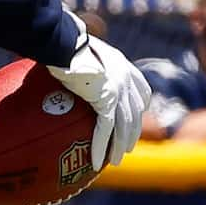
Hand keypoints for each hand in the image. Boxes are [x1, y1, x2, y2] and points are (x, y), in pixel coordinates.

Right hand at [52, 31, 152, 171]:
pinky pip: (106, 129)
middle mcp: (125, 78)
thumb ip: (82, 66)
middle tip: (125, 147)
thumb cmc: (63, 45)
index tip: (137, 116)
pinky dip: (102, 147)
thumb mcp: (79, 54)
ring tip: (114, 161)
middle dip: (132, 132)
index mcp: (122, 66)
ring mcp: (119, 90)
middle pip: (135, 112)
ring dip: (119, 146)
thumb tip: (64, 69)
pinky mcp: (106, 100)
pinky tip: (98, 161)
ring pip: (124, 126)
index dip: (141, 105)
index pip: (142, 90)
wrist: (64, 43)